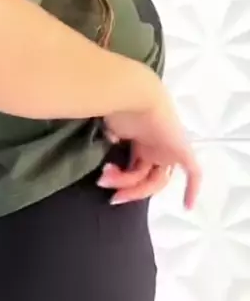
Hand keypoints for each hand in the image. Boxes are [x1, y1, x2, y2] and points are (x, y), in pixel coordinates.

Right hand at [103, 84, 201, 208]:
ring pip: (156, 180)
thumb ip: (111, 142)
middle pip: (147, 179)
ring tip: (108, 177)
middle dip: (127, 189)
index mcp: (143, 141)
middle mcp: (157, 146)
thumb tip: (111, 146)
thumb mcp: (109, 129)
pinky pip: (193, 171)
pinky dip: (192, 188)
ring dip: (131, 185)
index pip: (138, 169)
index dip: (126, 183)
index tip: (109, 192)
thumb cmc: (116, 106)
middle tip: (112, 197)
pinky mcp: (181, 149)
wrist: (130, 93)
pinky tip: (187, 207)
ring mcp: (169, 148)